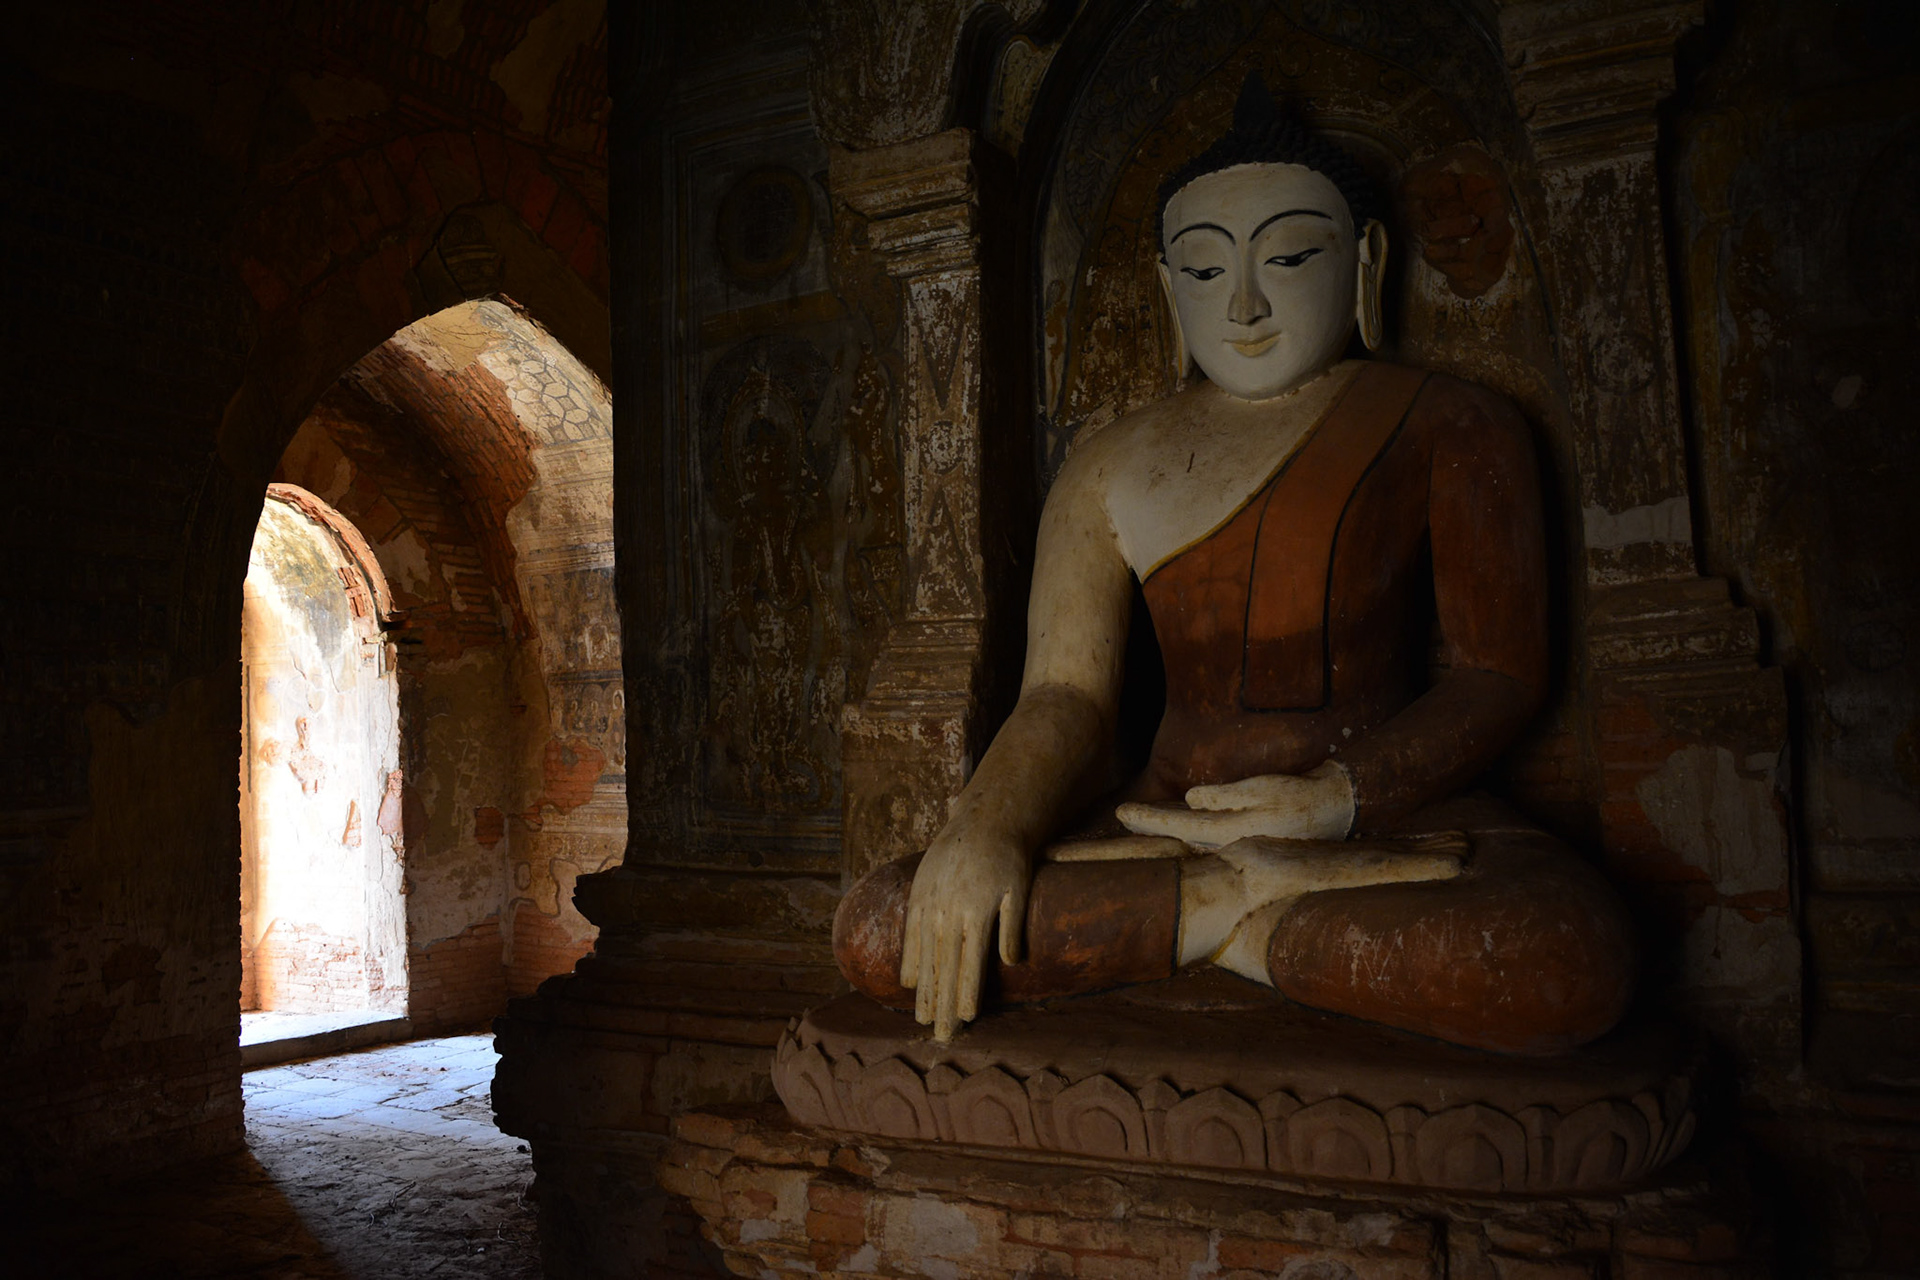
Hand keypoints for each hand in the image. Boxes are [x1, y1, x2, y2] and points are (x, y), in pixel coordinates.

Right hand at [899, 828, 1029, 1040]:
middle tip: (942, 1035)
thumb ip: (1012, 927)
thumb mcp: (1018, 889)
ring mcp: (931, 905)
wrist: (980, 822)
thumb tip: (1010, 962)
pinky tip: (910, 984)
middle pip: (945, 968)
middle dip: (944, 1004)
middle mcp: (950, 913)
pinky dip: (910, 961)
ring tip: (923, 1019)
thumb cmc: (1007, 859)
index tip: (967, 1019)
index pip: (971, 963)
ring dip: (925, 991)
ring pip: (926, 956)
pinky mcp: (919, 896)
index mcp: (977, 913)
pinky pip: (911, 935)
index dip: (968, 992)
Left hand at [1115, 760, 1355, 846]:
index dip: (1148, 820)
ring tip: (1136, 821)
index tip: (1121, 813)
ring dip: (1163, 831)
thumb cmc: (1298, 795)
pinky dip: (1184, 831)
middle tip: (1119, 816)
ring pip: (1189, 839)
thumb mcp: (1263, 789)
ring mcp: (1236, 845)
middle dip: (1148, 827)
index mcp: (1231, 831)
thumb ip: (1226, 796)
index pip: (1179, 827)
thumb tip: (1190, 799)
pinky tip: (1173, 825)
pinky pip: (1204, 838)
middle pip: (1178, 837)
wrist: (1332, 811)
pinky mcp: (1243, 839)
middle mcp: (1229, 844)